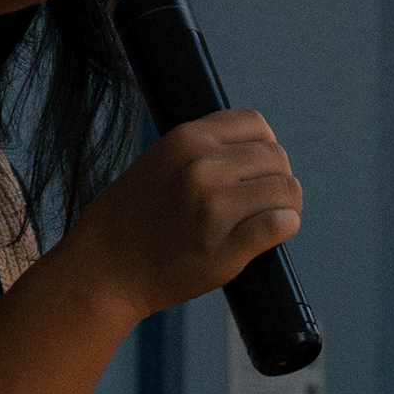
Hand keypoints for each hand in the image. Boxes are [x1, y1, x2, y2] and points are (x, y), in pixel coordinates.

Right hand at [58, 109, 299, 322]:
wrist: (105, 268)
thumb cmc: (135, 216)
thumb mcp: (162, 160)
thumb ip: (204, 147)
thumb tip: (260, 143)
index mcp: (188, 140)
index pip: (256, 125)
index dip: (266, 145)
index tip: (260, 167)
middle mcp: (202, 168)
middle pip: (276, 157)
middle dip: (278, 177)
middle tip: (268, 198)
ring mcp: (213, 208)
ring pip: (284, 189)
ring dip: (287, 203)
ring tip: (274, 215)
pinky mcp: (225, 247)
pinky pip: (278, 225)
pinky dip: (286, 225)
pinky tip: (278, 230)